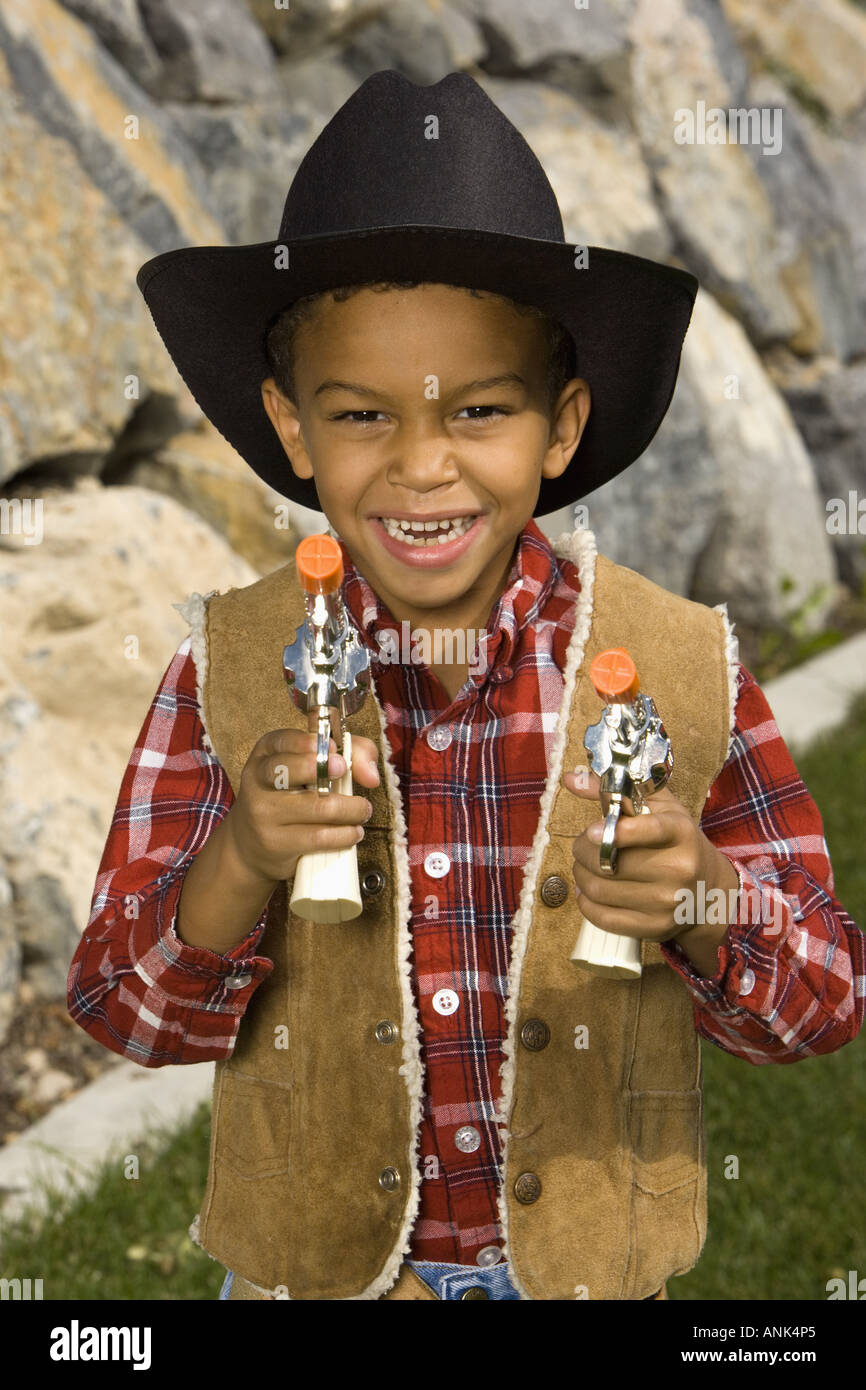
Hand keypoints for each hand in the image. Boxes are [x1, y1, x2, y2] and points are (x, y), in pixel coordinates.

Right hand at [224, 720, 381, 886]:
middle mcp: (258, 780)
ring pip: (316, 806)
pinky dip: (345, 834)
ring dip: (351, 809)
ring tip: (362, 811)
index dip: (309, 743)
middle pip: (288, 768)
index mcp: (266, 753)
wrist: (252, 845)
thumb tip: (371, 775)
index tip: (334, 749)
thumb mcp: (313, 766)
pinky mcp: (275, 843)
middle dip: (322, 768)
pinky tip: (353, 832)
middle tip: (344, 772)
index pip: (283, 740)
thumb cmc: (293, 797)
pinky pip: (319, 837)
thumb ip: (351, 754)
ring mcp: (263, 813)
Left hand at [562, 767, 738, 950]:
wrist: (708, 890)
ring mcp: (667, 902)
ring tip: (585, 867)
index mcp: (680, 832)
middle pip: (611, 863)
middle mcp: (678, 869)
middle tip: (582, 845)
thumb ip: (615, 791)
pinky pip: (603, 918)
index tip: (591, 831)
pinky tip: (588, 892)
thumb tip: (570, 779)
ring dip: (581, 875)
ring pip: (600, 889)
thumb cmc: (676, 842)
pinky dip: (586, 903)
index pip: (649, 830)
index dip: (616, 832)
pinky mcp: (655, 927)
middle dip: (583, 850)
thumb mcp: (658, 808)